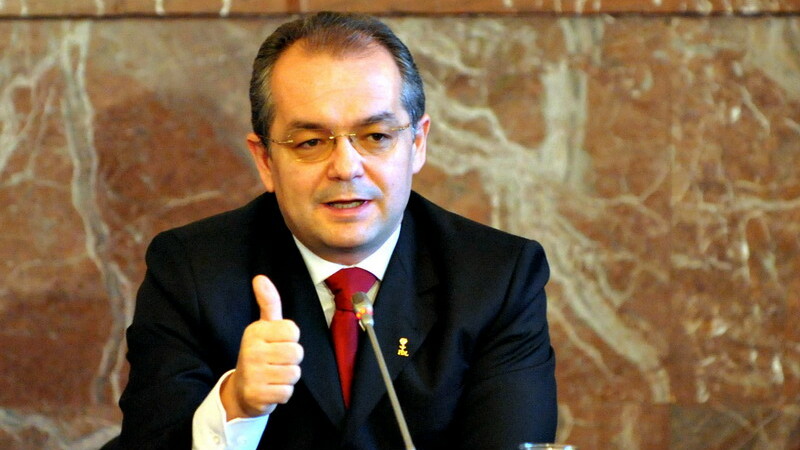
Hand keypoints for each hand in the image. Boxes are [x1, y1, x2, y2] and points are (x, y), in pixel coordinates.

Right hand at [221, 275, 303, 419]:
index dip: (291, 339)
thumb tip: (260, 277)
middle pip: (297, 353)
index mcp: (255, 331)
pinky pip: (287, 392)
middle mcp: (251, 350)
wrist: (242, 390)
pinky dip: (283, 393)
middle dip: (292, 360)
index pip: (293, 330)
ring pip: (294, 373)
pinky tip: (271, 389)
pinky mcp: (256, 394)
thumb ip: (268, 302)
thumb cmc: (260, 353)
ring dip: (288, 377)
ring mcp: (252, 373)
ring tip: (274, 375)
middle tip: (277, 362)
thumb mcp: (264, 327)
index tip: (278, 343)